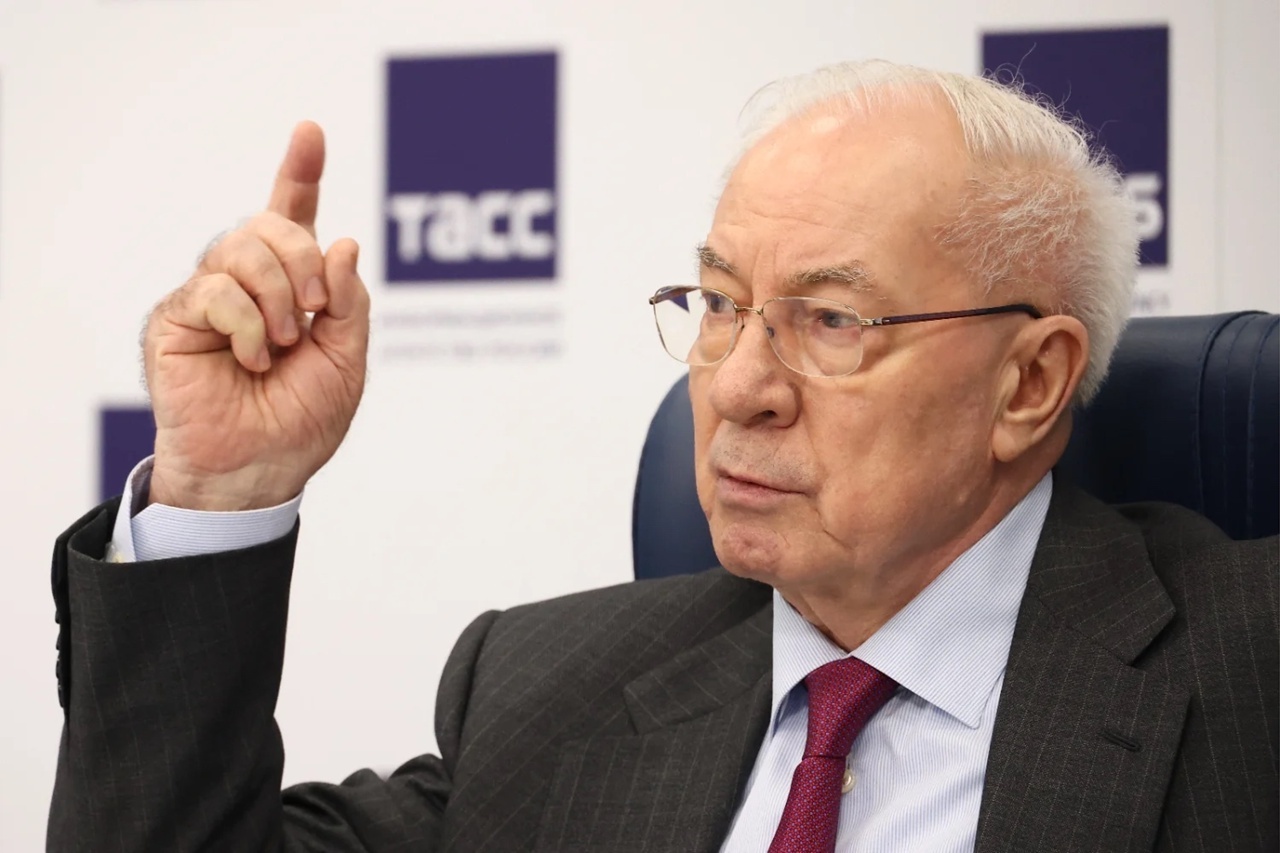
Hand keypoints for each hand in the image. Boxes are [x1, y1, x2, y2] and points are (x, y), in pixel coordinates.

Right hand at [143, 121, 369, 510]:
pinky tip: (253, 359)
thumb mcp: (347, 360)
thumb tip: (343, 242)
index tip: (310, 132)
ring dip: (279, 296)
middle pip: (273, 224)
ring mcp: (211, 296)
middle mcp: (249, 282)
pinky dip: (249, 325)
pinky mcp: (178, 317)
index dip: (300, 174)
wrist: (262, 470)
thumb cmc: (302, 420)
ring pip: (242, 246)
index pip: (294, 218)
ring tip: (282, 345)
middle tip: (315, 313)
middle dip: (305, 261)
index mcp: (292, 286)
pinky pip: (217, 288)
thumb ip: (349, 303)